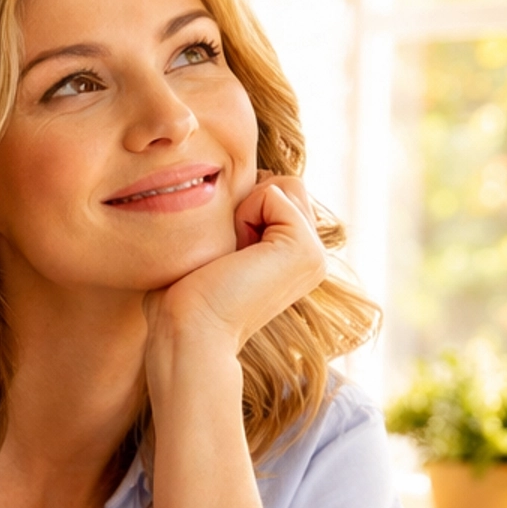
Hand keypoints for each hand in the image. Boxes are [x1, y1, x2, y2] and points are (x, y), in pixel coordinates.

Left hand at [143, 173, 326, 360]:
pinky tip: (238, 253)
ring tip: (235, 252)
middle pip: (287, 186)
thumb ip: (246, 214)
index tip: (229, 254)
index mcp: (298, 257)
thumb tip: (249, 179)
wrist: (191, 328)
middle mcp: (314, 257)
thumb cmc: (190, 291)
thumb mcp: (224, 243)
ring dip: (247, 209)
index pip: (282, 193)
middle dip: (249, 204)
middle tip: (231, 252)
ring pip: (284, 185)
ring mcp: (315, 255)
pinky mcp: (305, 249)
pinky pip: (274, 193)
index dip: (245, 208)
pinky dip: (246, 214)